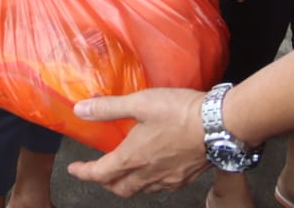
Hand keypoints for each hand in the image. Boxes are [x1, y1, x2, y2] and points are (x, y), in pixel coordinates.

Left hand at [67, 88, 206, 195]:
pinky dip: (148, 183)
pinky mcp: (184, 178)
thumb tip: (80, 111)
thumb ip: (109, 108)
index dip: (83, 172)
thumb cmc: (179, 112)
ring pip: (140, 190)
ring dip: (126, 184)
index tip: (75, 169)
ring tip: (124, 171)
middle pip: (119, 188)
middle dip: (105, 182)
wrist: (219, 125)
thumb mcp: (139, 103)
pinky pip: (160, 187)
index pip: (100, 174)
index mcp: (132, 158)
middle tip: (98, 171)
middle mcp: (148, 174)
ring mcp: (168, 179)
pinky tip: (153, 170)